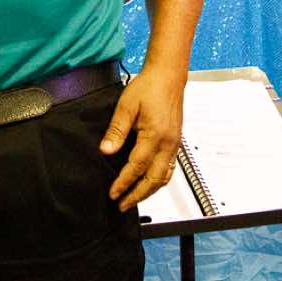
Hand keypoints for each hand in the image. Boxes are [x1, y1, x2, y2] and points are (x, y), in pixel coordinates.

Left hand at [100, 66, 184, 210]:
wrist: (168, 76)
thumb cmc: (149, 86)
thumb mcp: (126, 106)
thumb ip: (116, 131)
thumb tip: (106, 151)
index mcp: (155, 136)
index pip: (136, 167)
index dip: (123, 183)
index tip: (113, 193)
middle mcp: (168, 144)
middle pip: (153, 180)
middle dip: (137, 195)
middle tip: (122, 205)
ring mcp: (174, 145)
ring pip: (164, 177)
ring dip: (149, 191)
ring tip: (134, 198)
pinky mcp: (175, 142)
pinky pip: (168, 169)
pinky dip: (158, 181)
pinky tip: (149, 183)